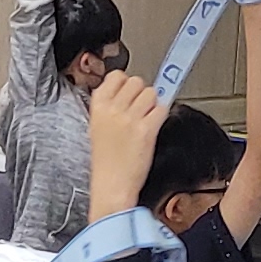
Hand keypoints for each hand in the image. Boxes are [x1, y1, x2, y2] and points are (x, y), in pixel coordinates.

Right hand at [86, 67, 168, 216]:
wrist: (111, 186)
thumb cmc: (106, 161)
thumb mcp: (97, 126)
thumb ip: (111, 106)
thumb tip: (130, 91)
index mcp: (98, 106)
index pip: (117, 75)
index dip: (127, 83)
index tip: (129, 93)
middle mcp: (113, 108)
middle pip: (137, 81)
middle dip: (142, 93)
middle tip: (140, 110)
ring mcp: (130, 118)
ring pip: (152, 93)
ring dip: (153, 104)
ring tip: (146, 120)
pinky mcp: (147, 129)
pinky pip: (162, 108)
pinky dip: (161, 116)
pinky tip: (153, 127)